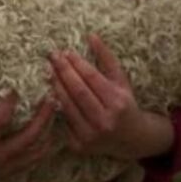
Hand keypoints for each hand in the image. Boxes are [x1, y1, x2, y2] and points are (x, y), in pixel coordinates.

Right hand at [0, 92, 56, 181]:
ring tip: (58, 109)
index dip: (6, 108)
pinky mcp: (8, 170)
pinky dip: (45, 148)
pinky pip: (32, 161)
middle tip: (51, 96)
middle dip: (41, 119)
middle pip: (27, 139)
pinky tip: (54, 133)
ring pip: (34, 150)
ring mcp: (5, 166)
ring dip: (48, 131)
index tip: (14, 89)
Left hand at [49, 34, 174, 160]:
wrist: (131, 140)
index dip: (77, 63)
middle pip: (77, 91)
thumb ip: (106, 58)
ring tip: (49, 70)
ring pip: (67, 106)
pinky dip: (57, 105)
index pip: (92, 78)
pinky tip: (52, 91)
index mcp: (117, 102)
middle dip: (63, 71)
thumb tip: (91, 35)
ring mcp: (91, 135)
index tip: (66, 51)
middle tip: (52, 56)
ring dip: (56, 86)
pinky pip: (64, 121)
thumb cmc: (124, 104)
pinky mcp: (79, 146)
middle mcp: (105, 120)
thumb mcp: (121, 80)